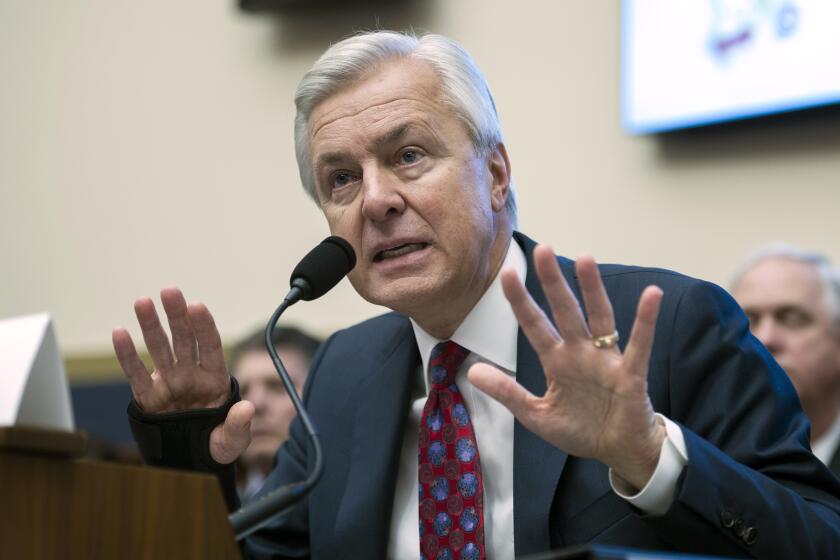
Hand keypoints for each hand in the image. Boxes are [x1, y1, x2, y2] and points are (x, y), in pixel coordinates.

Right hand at [112, 287, 253, 463]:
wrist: (193, 460)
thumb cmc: (218, 444)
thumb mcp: (233, 441)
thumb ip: (238, 425)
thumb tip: (247, 408)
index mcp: (215, 378)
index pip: (210, 346)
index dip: (204, 326)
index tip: (198, 306)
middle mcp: (191, 374)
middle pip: (183, 339)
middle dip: (177, 315)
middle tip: (170, 291)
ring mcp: (168, 382)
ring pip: (158, 348)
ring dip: (150, 324)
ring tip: (142, 301)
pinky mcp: (147, 396)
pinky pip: (135, 372)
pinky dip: (126, 354)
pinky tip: (119, 332)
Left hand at [468, 245, 664, 488]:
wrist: (618, 452)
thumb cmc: (581, 429)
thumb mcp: (536, 415)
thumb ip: (508, 392)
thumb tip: (473, 372)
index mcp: (557, 361)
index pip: (535, 325)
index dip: (521, 302)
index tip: (507, 274)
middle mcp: (580, 353)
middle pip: (564, 311)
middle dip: (553, 283)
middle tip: (542, 249)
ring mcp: (606, 361)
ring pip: (599, 318)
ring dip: (592, 290)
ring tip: (586, 260)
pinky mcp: (630, 375)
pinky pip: (639, 345)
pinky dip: (645, 321)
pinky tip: (651, 295)